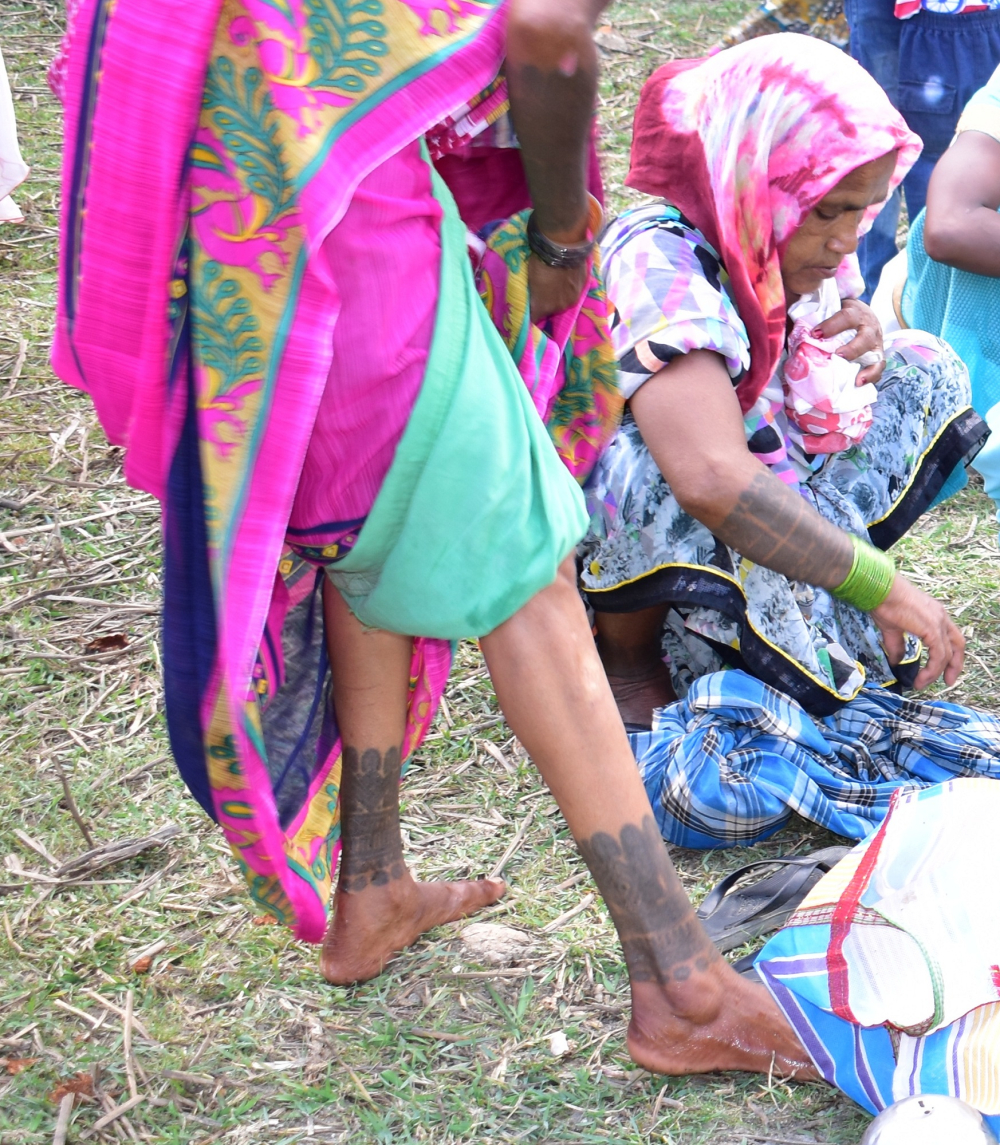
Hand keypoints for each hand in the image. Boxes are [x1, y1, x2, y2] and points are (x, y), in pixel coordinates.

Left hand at [528, 253, 588, 323]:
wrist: (562, 246)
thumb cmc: (539, 262)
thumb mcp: (529, 280)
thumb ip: (530, 294)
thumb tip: (530, 300)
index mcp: (542, 307)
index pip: (534, 317)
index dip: (531, 312)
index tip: (530, 306)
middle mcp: (559, 307)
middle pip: (550, 310)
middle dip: (546, 303)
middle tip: (543, 290)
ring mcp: (573, 297)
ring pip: (564, 301)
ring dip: (559, 295)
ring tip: (556, 282)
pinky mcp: (583, 286)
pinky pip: (574, 289)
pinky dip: (570, 285)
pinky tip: (566, 276)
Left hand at [813, 297, 884, 385]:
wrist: (862, 315)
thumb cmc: (840, 316)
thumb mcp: (830, 311)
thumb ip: (815, 320)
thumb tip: (797, 336)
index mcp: (855, 313)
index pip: (845, 317)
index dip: (831, 326)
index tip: (814, 334)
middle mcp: (869, 327)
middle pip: (865, 337)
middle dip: (853, 348)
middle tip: (839, 356)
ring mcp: (876, 342)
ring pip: (876, 355)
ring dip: (867, 368)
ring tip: (857, 380)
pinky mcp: (878, 355)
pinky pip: (879, 367)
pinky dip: (872, 377)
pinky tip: (860, 384)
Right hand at [869, 573, 964, 689]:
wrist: (880, 590)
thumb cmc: (883, 602)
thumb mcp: (892, 628)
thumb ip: (897, 646)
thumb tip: (896, 662)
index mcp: (934, 614)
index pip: (951, 637)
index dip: (951, 654)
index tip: (945, 669)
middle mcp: (941, 617)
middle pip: (958, 645)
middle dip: (954, 666)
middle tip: (947, 681)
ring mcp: (938, 622)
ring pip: (947, 654)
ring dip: (936, 672)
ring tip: (923, 683)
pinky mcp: (932, 629)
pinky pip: (939, 655)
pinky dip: (932, 669)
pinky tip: (921, 677)